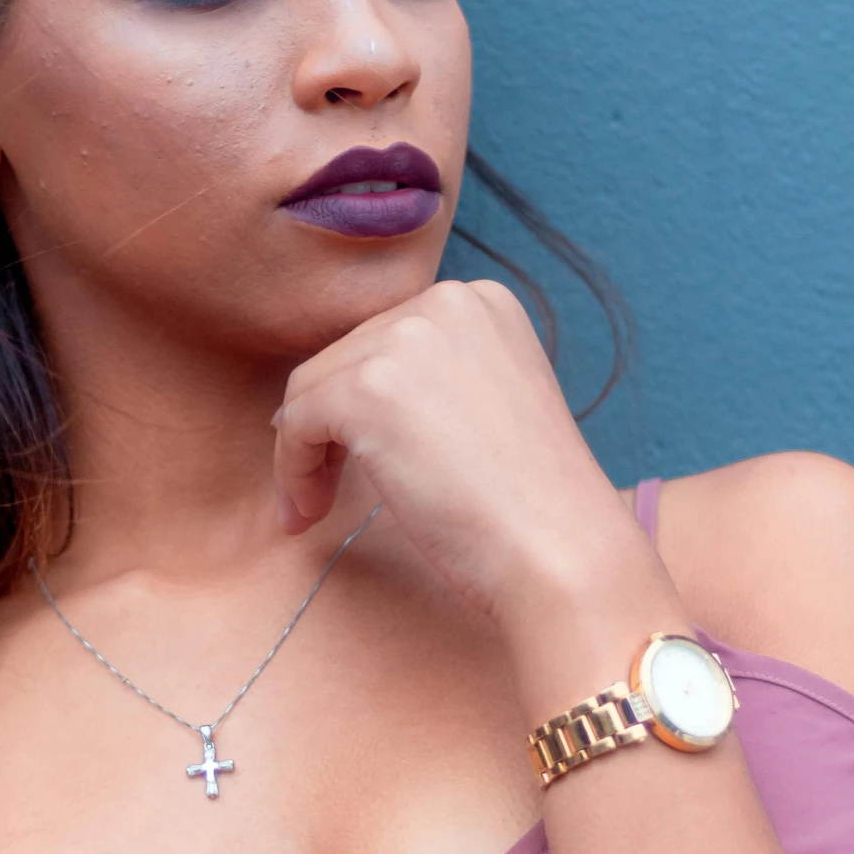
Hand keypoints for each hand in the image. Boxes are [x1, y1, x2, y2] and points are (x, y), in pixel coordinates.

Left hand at [272, 280, 671, 652]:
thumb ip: (429, 382)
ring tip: (314, 511)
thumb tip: (333, 396)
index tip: (356, 459)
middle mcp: (445, 302)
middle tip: (326, 495)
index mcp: (481, 303)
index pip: (385, 340)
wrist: (561, 550)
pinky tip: (310, 514)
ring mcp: (406, 339)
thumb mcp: (486, 406)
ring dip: (305, 454)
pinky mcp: (367, 387)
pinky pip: (295, 423)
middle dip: (329, 429)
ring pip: (311, 388)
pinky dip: (292, 471)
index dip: (361, 404)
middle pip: (344, 358)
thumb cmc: (529, 503)